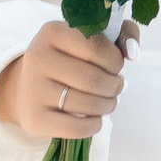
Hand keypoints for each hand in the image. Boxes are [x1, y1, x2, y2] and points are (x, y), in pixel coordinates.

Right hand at [0, 16, 135, 141]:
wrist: (27, 88)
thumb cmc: (67, 60)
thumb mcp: (88, 38)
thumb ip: (121, 34)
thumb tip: (133, 52)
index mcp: (52, 32)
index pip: (96, 47)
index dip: (115, 61)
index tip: (115, 66)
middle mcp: (37, 58)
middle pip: (94, 79)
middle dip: (115, 86)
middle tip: (116, 87)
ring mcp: (33, 90)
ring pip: (88, 104)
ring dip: (108, 105)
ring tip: (107, 101)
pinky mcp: (34, 119)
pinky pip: (77, 128)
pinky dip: (94, 125)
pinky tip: (94, 118)